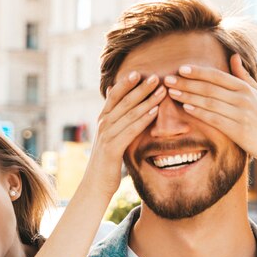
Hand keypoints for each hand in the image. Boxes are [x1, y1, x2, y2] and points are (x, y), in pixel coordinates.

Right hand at [83, 71, 166, 195]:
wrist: (95, 184)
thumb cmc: (106, 161)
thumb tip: (113, 99)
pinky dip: (143, 119)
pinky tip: (155, 112)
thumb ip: (113, 119)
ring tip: (161, 90)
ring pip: (129, 113)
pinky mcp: (112, 148)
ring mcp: (107, 135)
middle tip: (156, 76)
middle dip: (141, 88)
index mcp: (103, 120)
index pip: (115, 96)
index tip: (140, 72)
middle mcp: (103, 124)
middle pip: (124, 101)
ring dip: (147, 100)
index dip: (126, 83)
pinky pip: (130, 130)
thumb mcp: (109, 137)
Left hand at [165, 55, 256, 166]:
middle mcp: (243, 98)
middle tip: (168, 79)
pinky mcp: (237, 130)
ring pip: (209, 102)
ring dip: (189, 96)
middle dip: (187, 83)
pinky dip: (199, 112)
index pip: (217, 76)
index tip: (181, 68)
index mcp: (245, 88)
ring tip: (172, 92)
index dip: (198, 72)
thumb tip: (233, 56)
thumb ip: (243, 76)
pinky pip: (214, 118)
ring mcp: (240, 114)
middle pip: (209, 88)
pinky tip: (186, 107)